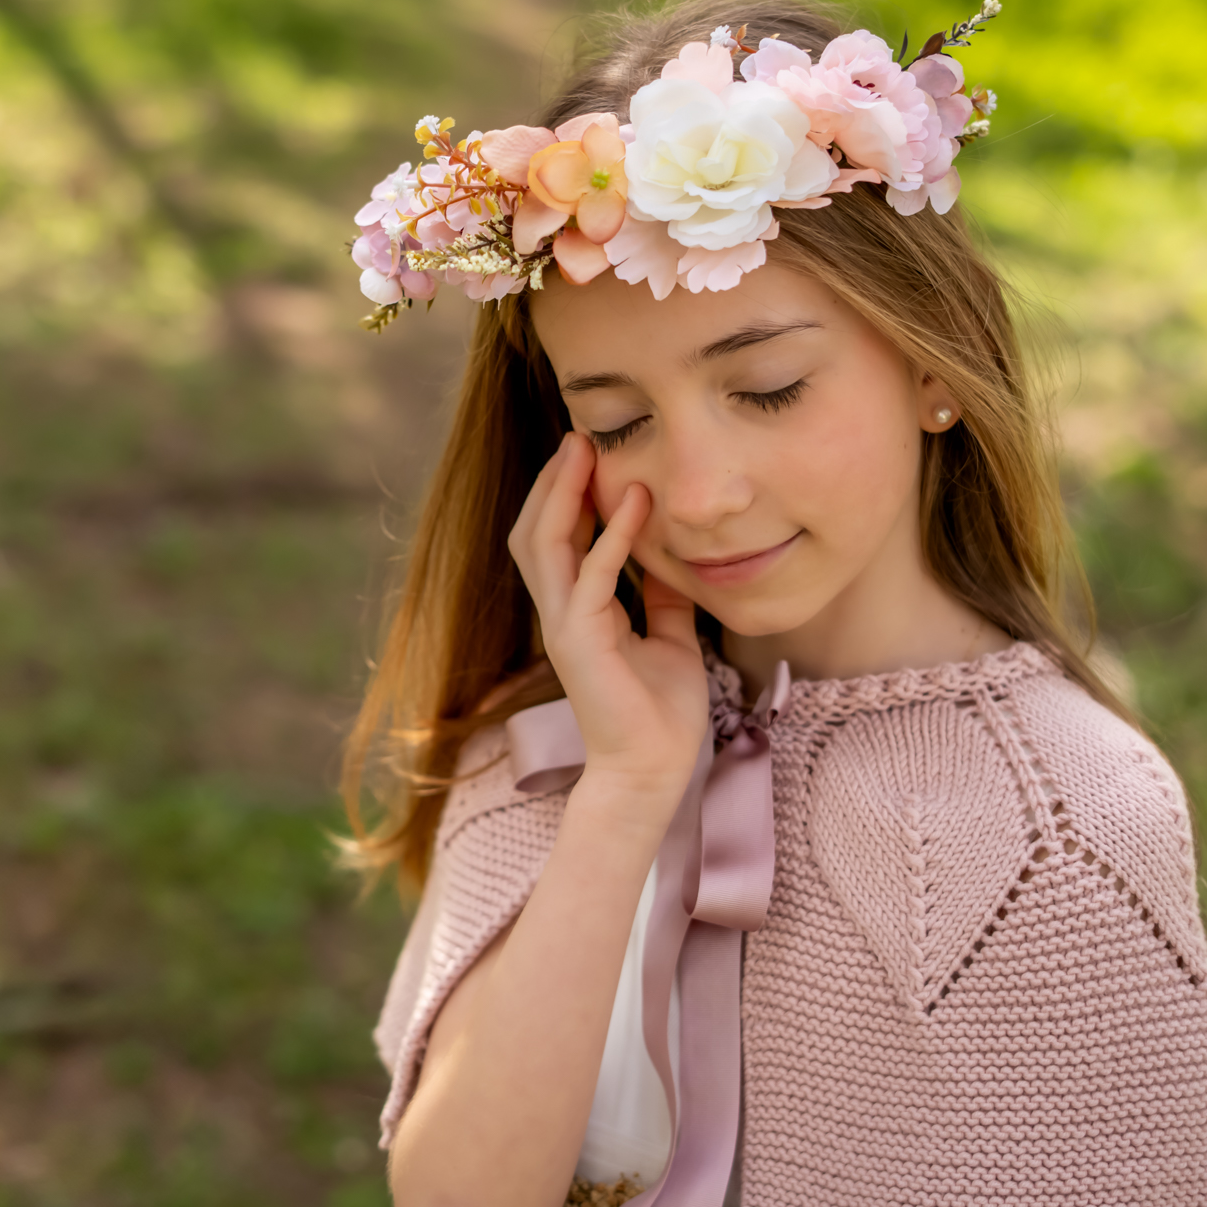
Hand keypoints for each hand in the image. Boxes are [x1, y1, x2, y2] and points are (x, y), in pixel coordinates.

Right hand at [507, 433, 709, 804]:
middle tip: (578, 434)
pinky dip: (610, 536)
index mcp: (577, 612)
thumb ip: (662, 599)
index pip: (556, 539)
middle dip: (552, 481)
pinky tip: (633, 502)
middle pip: (534, 530)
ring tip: (587, 450)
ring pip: (544, 543)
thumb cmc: (661, 713)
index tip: (590, 451)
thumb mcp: (671, 640)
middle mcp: (560, 613)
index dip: (565, 494)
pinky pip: (590, 577)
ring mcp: (565, 626)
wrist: (655, 771)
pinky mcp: (582, 643)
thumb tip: (672, 557)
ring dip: (564, 493)